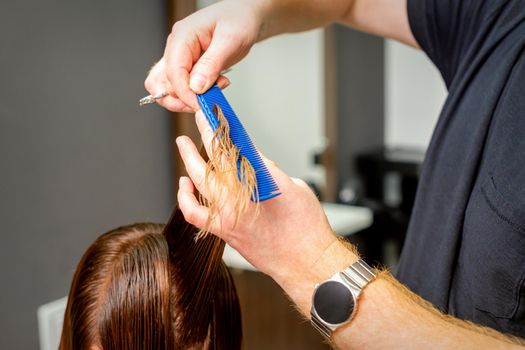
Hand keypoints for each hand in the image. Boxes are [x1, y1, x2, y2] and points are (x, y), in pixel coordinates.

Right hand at [144, 0, 264, 111]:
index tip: (201, 105)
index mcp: (182, 37)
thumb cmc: (238, 20)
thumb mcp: (230, 40)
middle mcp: (176, 47)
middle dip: (182, 98)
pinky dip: (197, 94)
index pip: (173, 72)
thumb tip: (195, 86)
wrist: (245, 16)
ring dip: (188, 98)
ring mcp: (181, 57)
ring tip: (213, 93)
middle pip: (162, 83)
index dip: (185, 93)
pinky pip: (184, 86)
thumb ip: (211, 64)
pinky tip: (214, 87)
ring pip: (168, 88)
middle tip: (205, 102)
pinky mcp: (189, 66)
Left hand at [175, 111, 338, 287]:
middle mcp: (237, 202)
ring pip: (200, 184)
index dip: (219, 129)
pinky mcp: (224, 232)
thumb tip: (250, 158)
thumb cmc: (306, 228)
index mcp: (258, 185)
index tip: (212, 114)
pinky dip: (187, 198)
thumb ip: (267, 170)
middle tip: (199, 120)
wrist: (306, 262)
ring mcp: (227, 218)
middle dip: (203, 136)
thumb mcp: (292, 186)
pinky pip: (196, 214)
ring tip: (184, 145)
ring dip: (190, 161)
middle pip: (212, 161)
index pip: (231, 149)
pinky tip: (186, 184)